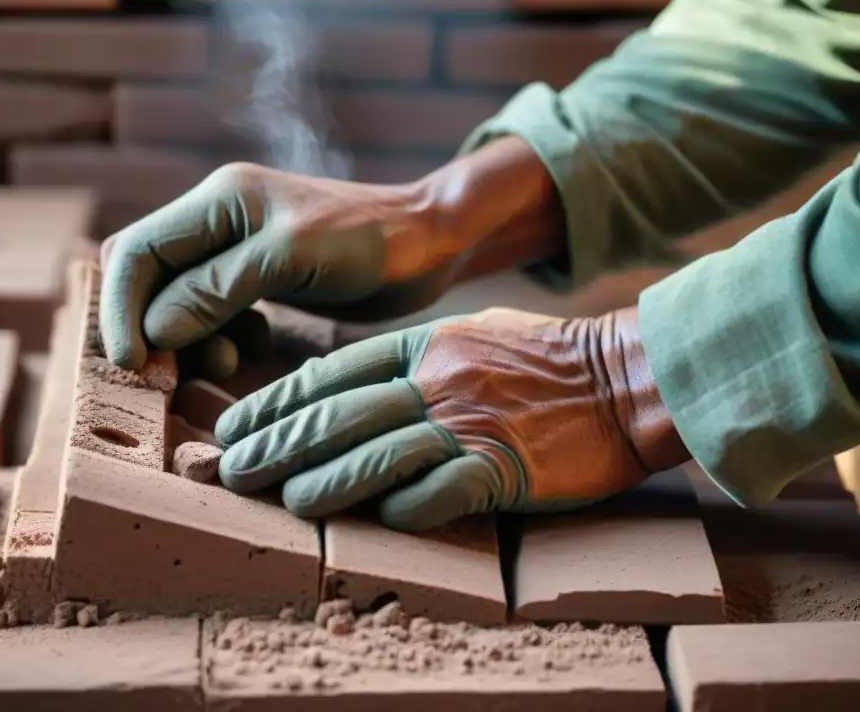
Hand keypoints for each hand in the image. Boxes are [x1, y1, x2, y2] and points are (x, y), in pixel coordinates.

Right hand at [99, 137, 563, 370]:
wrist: (432, 243)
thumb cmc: (373, 241)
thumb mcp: (293, 258)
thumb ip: (218, 288)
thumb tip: (153, 331)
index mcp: (218, 200)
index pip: (135, 252)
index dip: (122, 309)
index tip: (135, 365)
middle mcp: (218, 219)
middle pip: (147, 278)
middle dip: (149, 330)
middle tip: (164, 382)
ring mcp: (238, 250)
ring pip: (177, 301)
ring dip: (186, 340)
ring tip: (221, 367)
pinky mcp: (260, 278)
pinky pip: (213, 313)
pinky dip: (217, 339)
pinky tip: (246, 351)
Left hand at [213, 306, 690, 530]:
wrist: (627, 377)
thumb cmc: (547, 358)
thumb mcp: (470, 334)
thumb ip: (410, 357)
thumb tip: (347, 384)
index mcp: (423, 347)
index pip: (330, 374)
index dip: (276, 402)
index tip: (238, 425)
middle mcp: (436, 382)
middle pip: (337, 416)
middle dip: (276, 445)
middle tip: (233, 470)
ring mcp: (467, 424)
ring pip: (373, 455)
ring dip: (320, 482)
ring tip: (281, 501)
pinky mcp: (502, 468)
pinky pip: (437, 494)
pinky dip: (401, 510)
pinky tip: (374, 524)